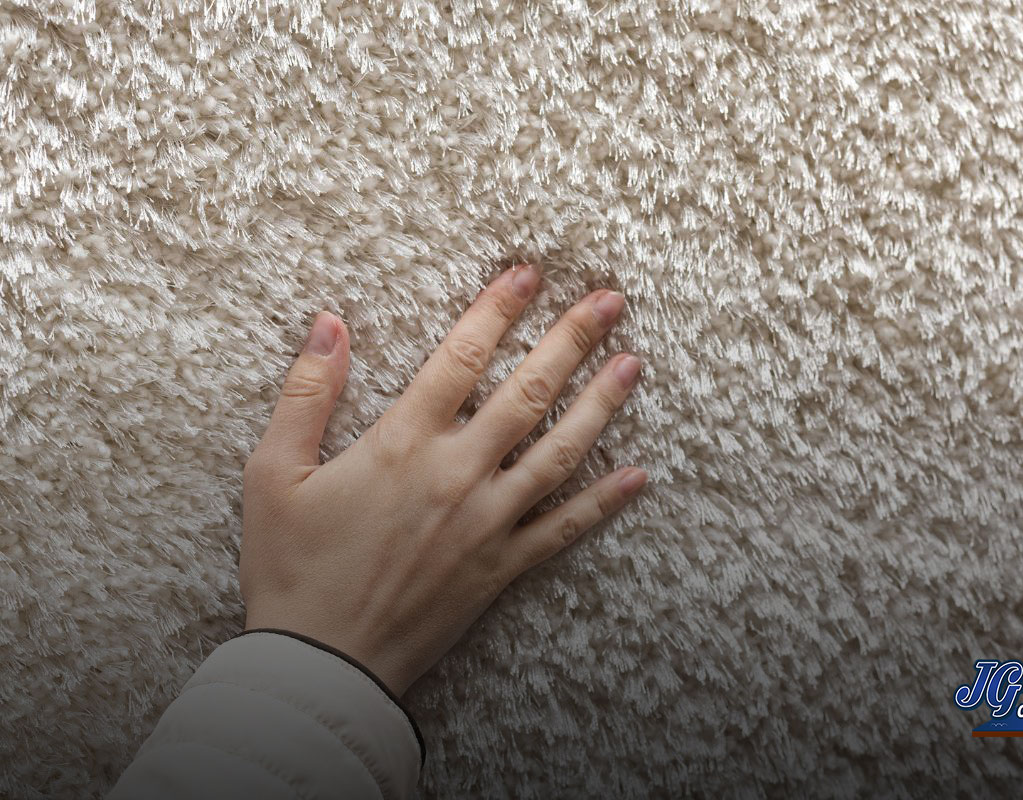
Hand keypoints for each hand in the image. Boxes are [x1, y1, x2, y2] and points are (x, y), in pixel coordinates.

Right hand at [238, 264, 645, 695]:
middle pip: (528, 393)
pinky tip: (638, 476)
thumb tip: (328, 325)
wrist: (321, 663)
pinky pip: (564, 528)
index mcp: (402, 443)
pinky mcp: (502, 567)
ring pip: (559, 451)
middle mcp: (457, 473)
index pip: (461, 358)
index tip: (528, 273)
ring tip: (633, 364)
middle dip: (572, 340)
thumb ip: (306, 395)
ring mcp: (488, 521)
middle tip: (609, 301)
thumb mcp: (272, 475)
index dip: (497, 309)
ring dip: (601, 405)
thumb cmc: (291, 568)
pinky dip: (604, 502)